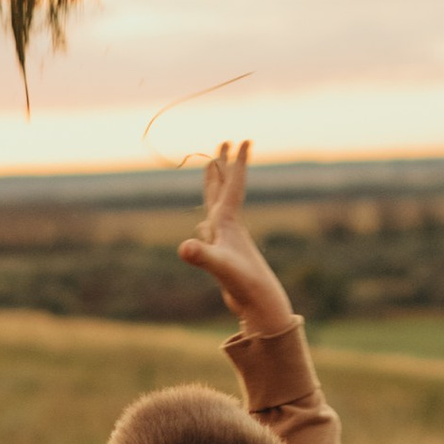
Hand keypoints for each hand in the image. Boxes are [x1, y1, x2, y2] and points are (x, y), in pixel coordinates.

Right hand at [178, 140, 295, 333]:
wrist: (259, 304)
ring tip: (214, 177)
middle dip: (223, 165)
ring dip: (215, 189)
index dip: (236, 162)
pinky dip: (207, 222)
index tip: (243, 139)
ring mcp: (228, 241)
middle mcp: (230, 227)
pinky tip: (205, 226)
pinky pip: (213, 232)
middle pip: (224, 189)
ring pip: (218, 207)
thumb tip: (184, 249)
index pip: (232, 185)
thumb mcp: (219, 266)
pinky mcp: (226, 255)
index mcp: (229, 222)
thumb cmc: (243, 283)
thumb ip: (201, 255)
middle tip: (225, 143)